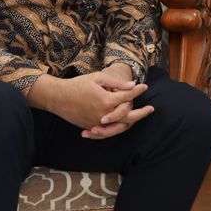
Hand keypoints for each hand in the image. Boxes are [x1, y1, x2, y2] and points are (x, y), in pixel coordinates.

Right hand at [29, 74, 151, 136]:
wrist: (58, 97)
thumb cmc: (78, 85)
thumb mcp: (97, 78)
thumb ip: (116, 83)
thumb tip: (133, 85)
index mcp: (105, 100)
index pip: (127, 97)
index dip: (137, 91)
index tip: (145, 86)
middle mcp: (103, 114)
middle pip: (128, 117)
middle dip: (141, 113)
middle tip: (151, 109)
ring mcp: (97, 123)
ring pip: (119, 127)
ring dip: (131, 122)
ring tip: (140, 116)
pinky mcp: (91, 127)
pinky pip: (108, 132)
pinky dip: (117, 128)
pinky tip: (124, 123)